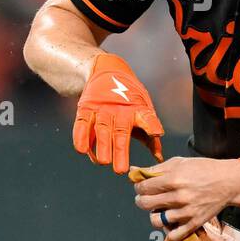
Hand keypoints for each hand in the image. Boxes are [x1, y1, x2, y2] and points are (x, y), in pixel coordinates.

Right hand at [73, 53, 163, 173]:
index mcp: (138, 109)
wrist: (108, 71)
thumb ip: (150, 137)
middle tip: (120, 169)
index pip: (147, 117)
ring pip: (102, 129)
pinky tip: (82, 150)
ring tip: (103, 162)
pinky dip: (80, 136)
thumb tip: (159, 158)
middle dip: (120, 150)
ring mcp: (102, 108)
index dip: (151, 125)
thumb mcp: (143, 112)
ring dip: (102, 146)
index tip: (156, 132)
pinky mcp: (86, 108)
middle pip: (121, 131)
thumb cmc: (129, 99)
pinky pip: (82, 123)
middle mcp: (120, 109)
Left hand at [131, 166, 217, 240]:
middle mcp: (179, 197)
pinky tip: (170, 222)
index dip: (138, 187)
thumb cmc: (204, 169)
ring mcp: (186, 212)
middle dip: (141, 200)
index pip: (144, 187)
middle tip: (146, 197)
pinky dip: (168, 231)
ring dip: (153, 215)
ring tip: (158, 209)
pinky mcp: (194, 223)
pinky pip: (174, 235)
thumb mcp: (180, 162)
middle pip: (146, 204)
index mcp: (174, 179)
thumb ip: (156, 168)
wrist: (228, 181)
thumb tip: (135, 171)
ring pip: (156, 220)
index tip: (142, 186)